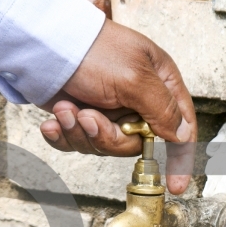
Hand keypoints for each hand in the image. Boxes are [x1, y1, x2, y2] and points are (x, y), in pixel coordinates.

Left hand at [40, 19, 196, 193]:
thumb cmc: (92, 48)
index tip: (177, 184)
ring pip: (104, 146)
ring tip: (66, 109)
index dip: (180, 157)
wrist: (43, 42)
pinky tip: (55, 119)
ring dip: (80, 132)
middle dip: (106, 137)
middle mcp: (137, 100)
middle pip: (135, 145)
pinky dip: (65, 135)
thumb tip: (182, 134)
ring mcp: (109, 111)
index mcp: (159, 85)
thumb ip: (162, 109)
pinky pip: (80, 143)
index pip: (180, 127)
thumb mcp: (135, 78)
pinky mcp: (84, 117)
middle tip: (88, 117)